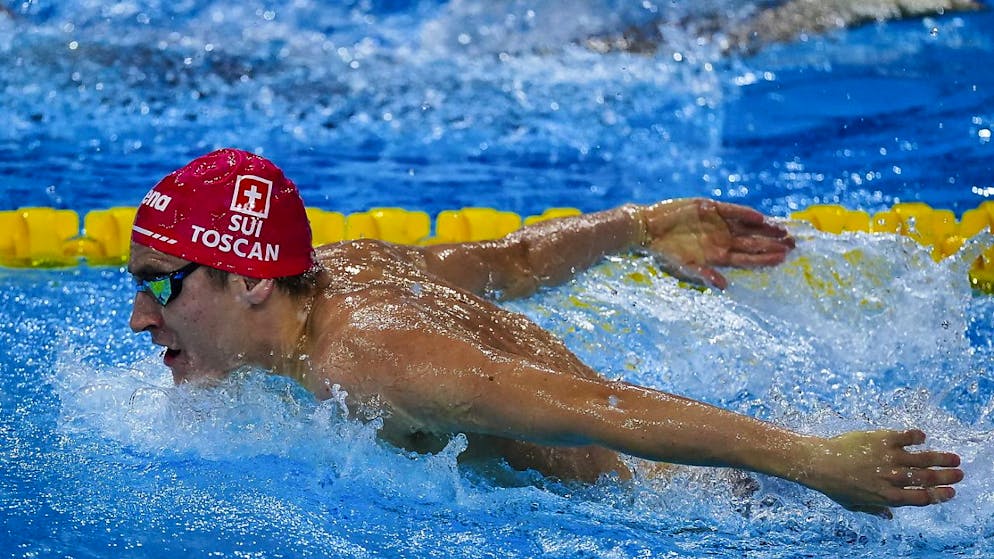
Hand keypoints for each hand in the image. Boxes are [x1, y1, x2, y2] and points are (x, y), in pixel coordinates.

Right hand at [641, 198, 793, 288]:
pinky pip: (733, 211)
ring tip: (784, 230)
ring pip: (748, 226)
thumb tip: (723, 286)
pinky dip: (745, 214)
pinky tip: (760, 216)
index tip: (784, 258)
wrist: (648, 229)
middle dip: (773, 243)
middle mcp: (723, 240)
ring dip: (766, 228)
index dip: (766, 259)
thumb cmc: (665, 253)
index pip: (749, 259)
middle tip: (795, 244)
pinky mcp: (711, 208)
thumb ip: (704, 275)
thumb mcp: (684, 267)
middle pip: (754, 243)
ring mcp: (719, 224)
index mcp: (719, 256)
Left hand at [797, 429, 963, 517]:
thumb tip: (889, 516)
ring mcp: (888, 458)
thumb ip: (874, 509)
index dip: (938, 495)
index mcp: (888, 496)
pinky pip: (905, 437)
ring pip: (922, 459)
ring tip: (954, 458)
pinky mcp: (881, 440)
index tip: (950, 492)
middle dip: (946, 477)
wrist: (820, 463)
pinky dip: (916, 437)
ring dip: (940, 458)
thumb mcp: (854, 504)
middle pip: (926, 479)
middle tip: (959, 474)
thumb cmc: (834, 486)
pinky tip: (922, 437)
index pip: (921, 498)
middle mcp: (892, 478)